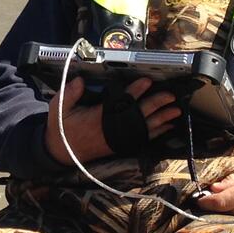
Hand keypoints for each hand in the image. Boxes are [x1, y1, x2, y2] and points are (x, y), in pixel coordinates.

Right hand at [44, 75, 179, 166]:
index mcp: (97, 117)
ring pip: (144, 128)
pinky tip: (166, 127)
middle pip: (138, 115)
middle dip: (155, 104)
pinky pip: (142, 138)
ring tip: (175, 111)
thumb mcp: (58, 108)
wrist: (61, 152)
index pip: (120, 102)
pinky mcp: (120, 145)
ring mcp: (117, 138)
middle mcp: (111, 129)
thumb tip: (80, 80)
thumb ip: (69, 93)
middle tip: (170, 96)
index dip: (135, 91)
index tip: (147, 82)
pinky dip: (156, 132)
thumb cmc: (61, 128)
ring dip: (161, 119)